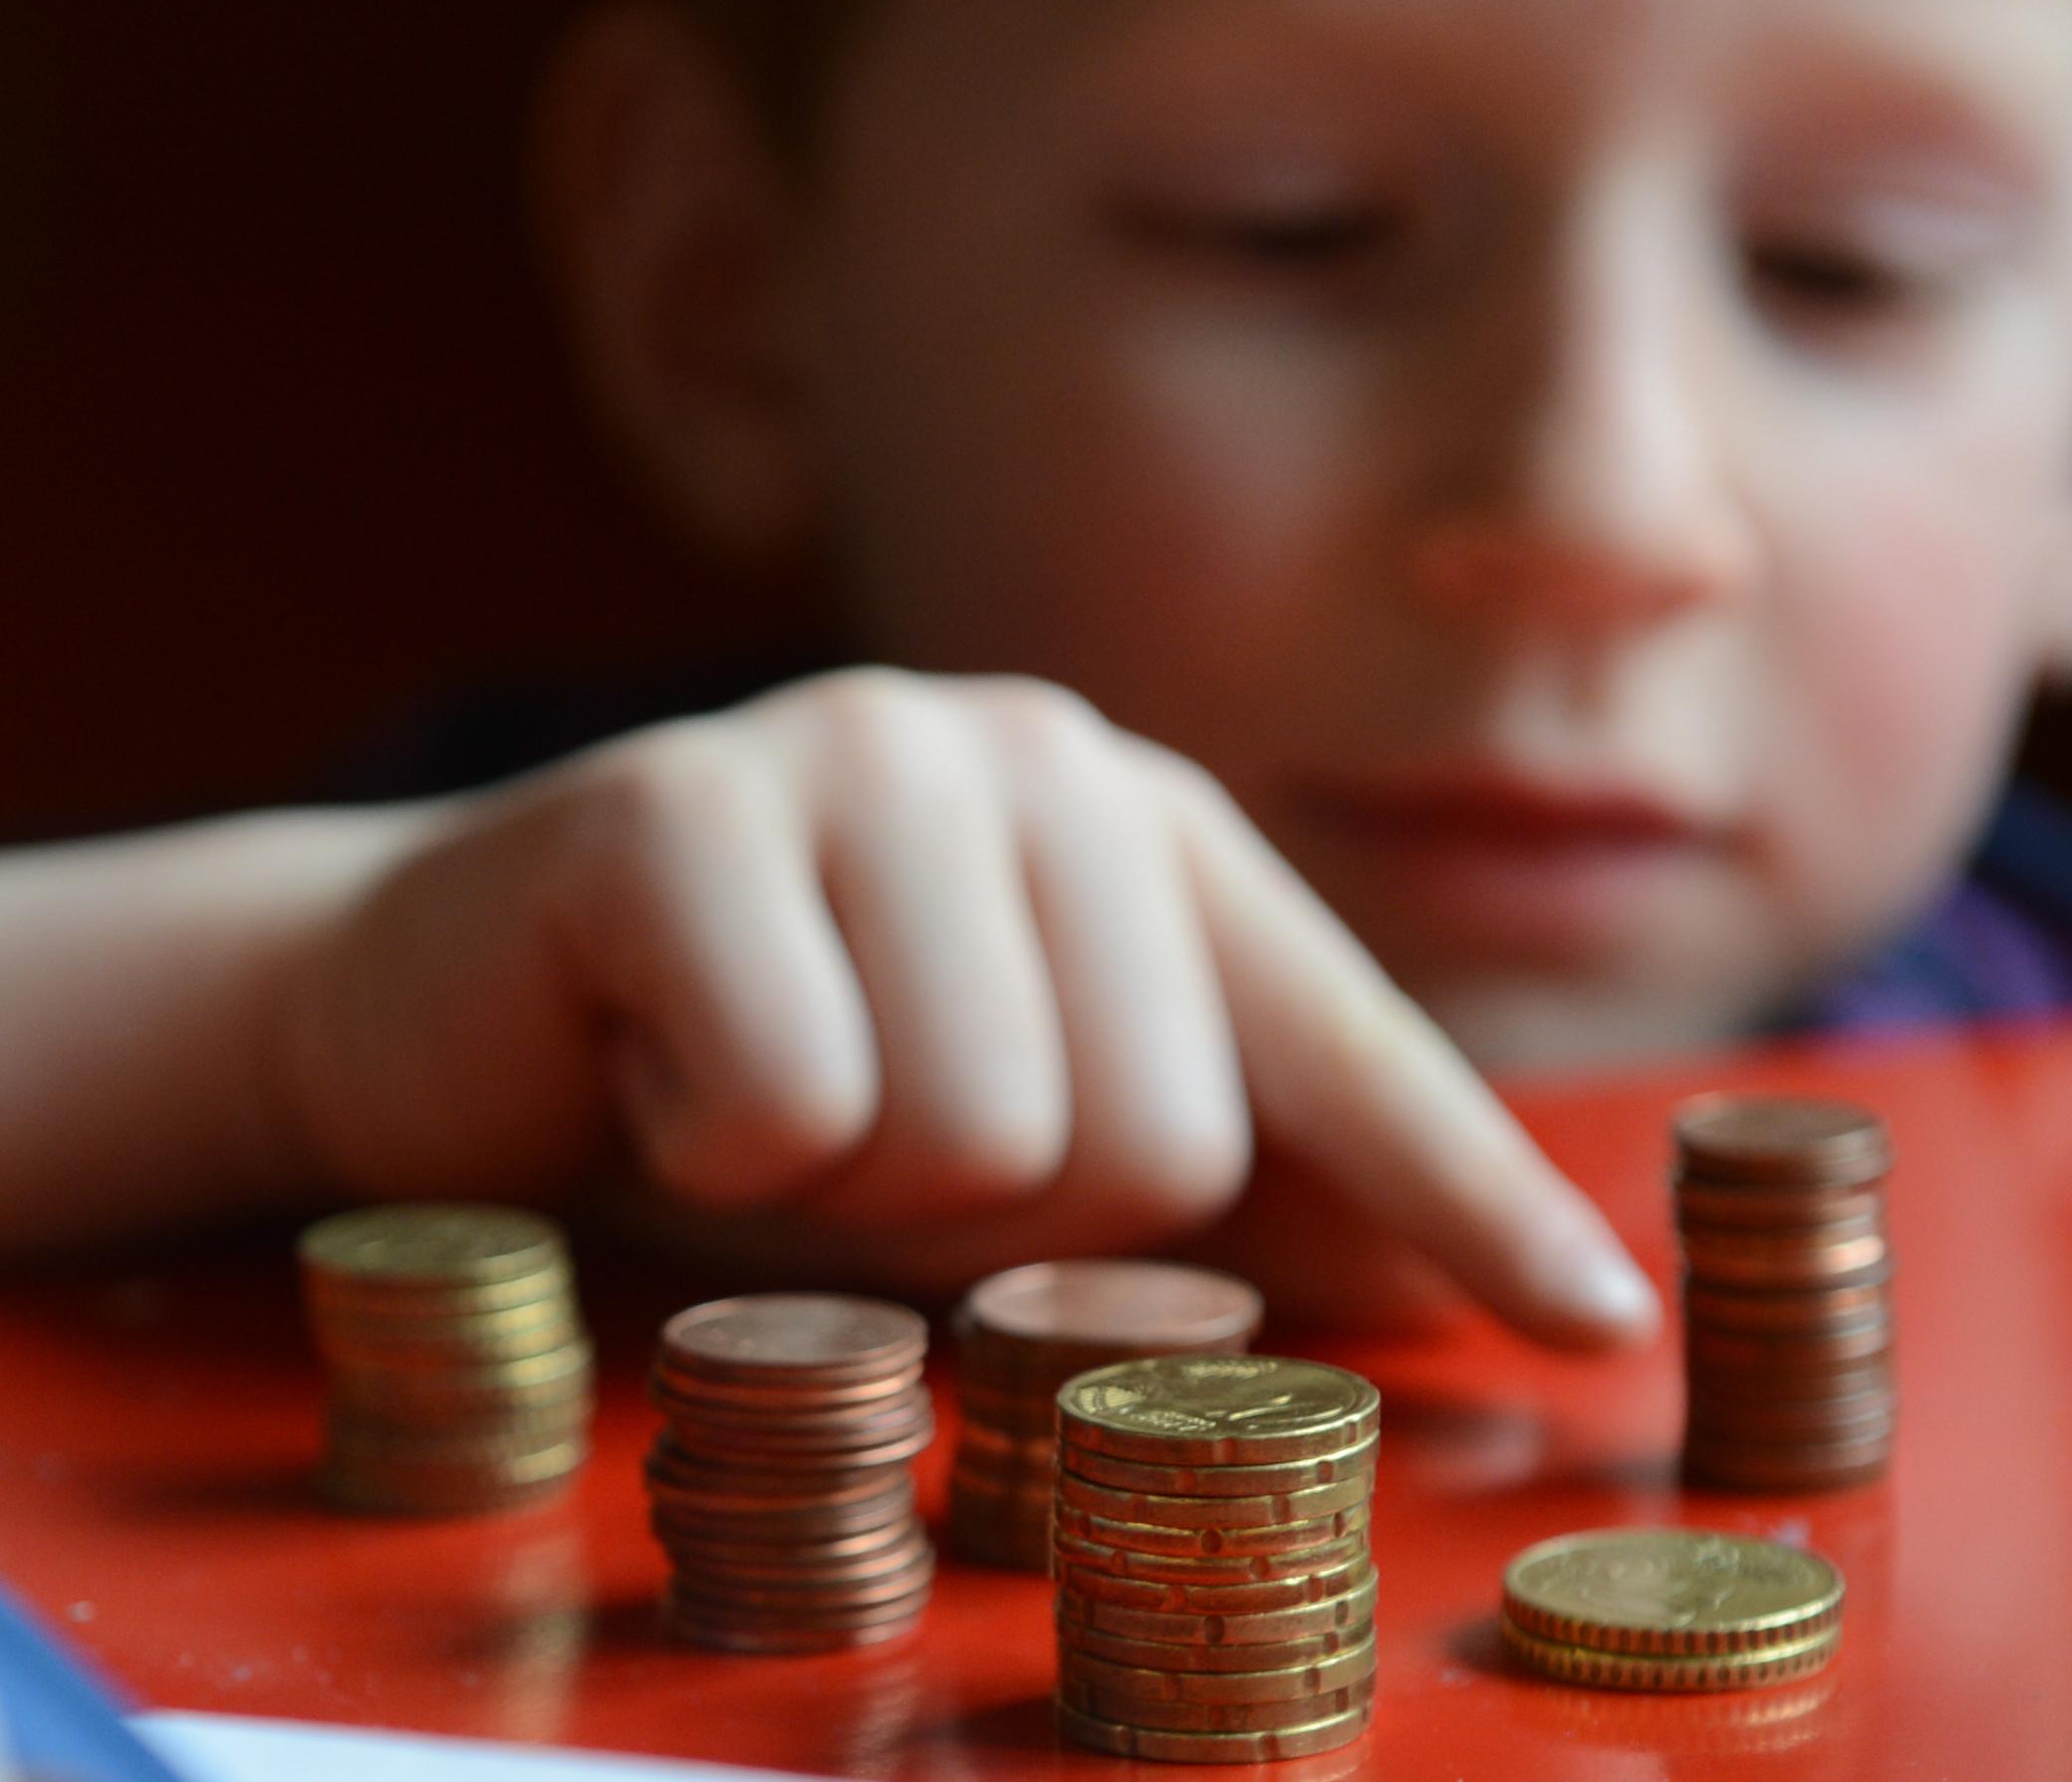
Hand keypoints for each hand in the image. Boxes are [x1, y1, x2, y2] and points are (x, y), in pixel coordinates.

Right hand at [280, 669, 1657, 1347]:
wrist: (463, 998)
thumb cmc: (768, 1077)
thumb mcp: (1005, 1139)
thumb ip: (1209, 1189)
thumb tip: (1445, 1288)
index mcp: (1150, 831)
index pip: (1347, 1043)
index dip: (1470, 1197)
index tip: (1599, 1323)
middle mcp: (1034, 758)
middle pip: (1155, 1143)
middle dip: (1000, 1219)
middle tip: (877, 1145)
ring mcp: (859, 756)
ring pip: (980, 1134)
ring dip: (855, 1196)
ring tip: (770, 1092)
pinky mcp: (681, 805)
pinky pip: (792, 1104)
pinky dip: (715, 1144)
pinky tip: (658, 1062)